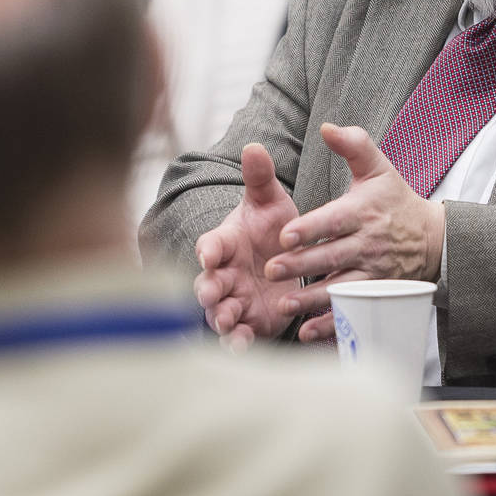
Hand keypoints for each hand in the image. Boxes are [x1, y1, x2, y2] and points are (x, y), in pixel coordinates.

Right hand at [192, 143, 297, 349]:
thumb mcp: (270, 201)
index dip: (208, 250)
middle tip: (211, 294)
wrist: (288, 260)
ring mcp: (233, 299)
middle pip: (207, 282)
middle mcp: (224, 273)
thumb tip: (254, 146)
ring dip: (220, 318)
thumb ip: (260, 178)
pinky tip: (241, 348)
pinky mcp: (247, 322)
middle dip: (207, 289)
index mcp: (226, 243)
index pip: (210, 244)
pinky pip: (237, 336)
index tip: (209, 254)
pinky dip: (237, 343)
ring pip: (218, 312)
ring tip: (227, 323)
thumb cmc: (272, 228)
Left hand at [270, 123, 445, 342]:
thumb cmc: (395, 201)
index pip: (333, 220)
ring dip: (311, 299)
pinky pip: (353, 311)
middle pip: (331, 256)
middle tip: (271, 270)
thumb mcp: (378, 168)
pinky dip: (331, 324)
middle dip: (300, 265)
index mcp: (363, 212)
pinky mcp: (377, 295)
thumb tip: (327, 126)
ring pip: (340, 288)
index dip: (310, 229)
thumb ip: (353, 144)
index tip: (284, 235)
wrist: (434, 239)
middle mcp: (368, 243)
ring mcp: (374, 273)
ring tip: (284, 304)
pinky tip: (307, 330)